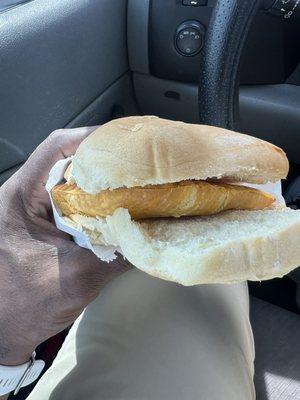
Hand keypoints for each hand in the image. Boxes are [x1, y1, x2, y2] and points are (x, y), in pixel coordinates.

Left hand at [0, 127, 130, 365]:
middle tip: (138, 163)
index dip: (91, 137)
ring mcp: (38, 211)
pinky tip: (120, 211)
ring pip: (75, 182)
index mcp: (20, 198)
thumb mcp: (74, 278)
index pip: (55, 148)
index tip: (123, 140)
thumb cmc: (23, 307)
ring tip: (135, 183)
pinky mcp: (48, 225)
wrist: (4, 332)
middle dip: (105, 160)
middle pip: (70, 161)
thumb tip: (154, 235)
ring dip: (104, 183)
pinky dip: (100, 204)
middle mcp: (27, 197)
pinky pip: (78, 204)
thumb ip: (115, 255)